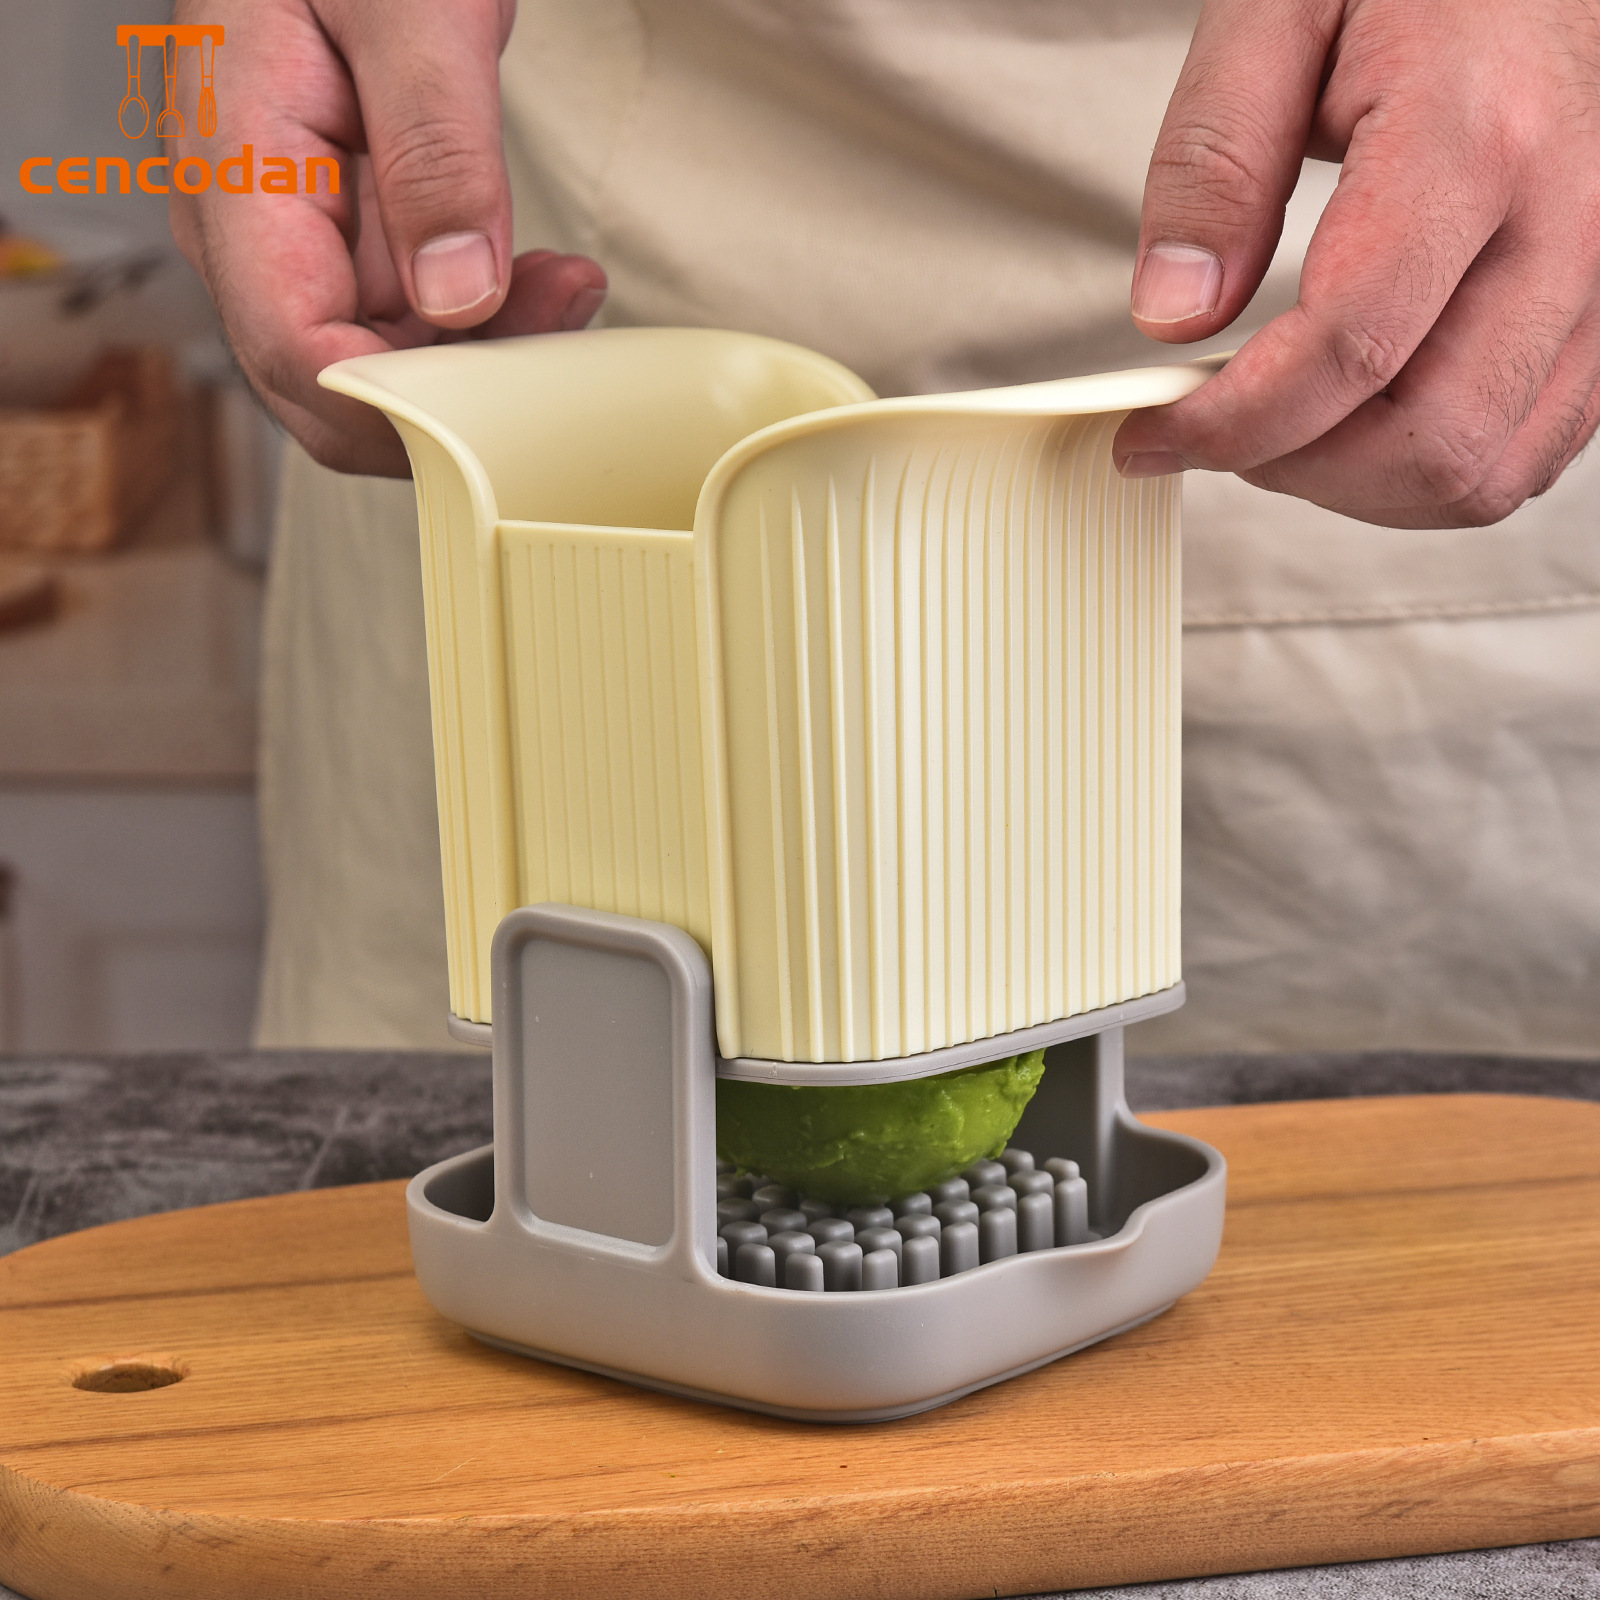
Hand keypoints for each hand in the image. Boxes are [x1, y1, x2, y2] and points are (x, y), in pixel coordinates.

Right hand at [169, 0, 605, 475]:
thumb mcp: (409, 6)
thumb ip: (436, 147)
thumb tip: (458, 295)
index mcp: (236, 166)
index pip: (298, 352)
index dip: (397, 405)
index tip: (503, 391)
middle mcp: (249, 224)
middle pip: (336, 386)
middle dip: (453, 392)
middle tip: (559, 328)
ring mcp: (293, 237)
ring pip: (381, 367)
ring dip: (482, 359)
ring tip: (567, 291)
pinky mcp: (345, 238)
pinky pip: (409, 324)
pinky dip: (482, 325)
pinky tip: (542, 284)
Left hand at [1113, 0, 1599, 527]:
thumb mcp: (1276, 12)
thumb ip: (1216, 161)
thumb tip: (1173, 313)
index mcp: (1477, 136)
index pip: (1349, 347)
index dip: (1232, 423)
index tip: (1151, 434)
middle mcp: (1570, 219)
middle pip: (1429, 441)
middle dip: (1293, 467)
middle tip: (1212, 431)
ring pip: (1483, 471)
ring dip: (1357, 485)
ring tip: (1278, 426)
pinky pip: (1527, 449)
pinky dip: (1425, 469)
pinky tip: (1355, 418)